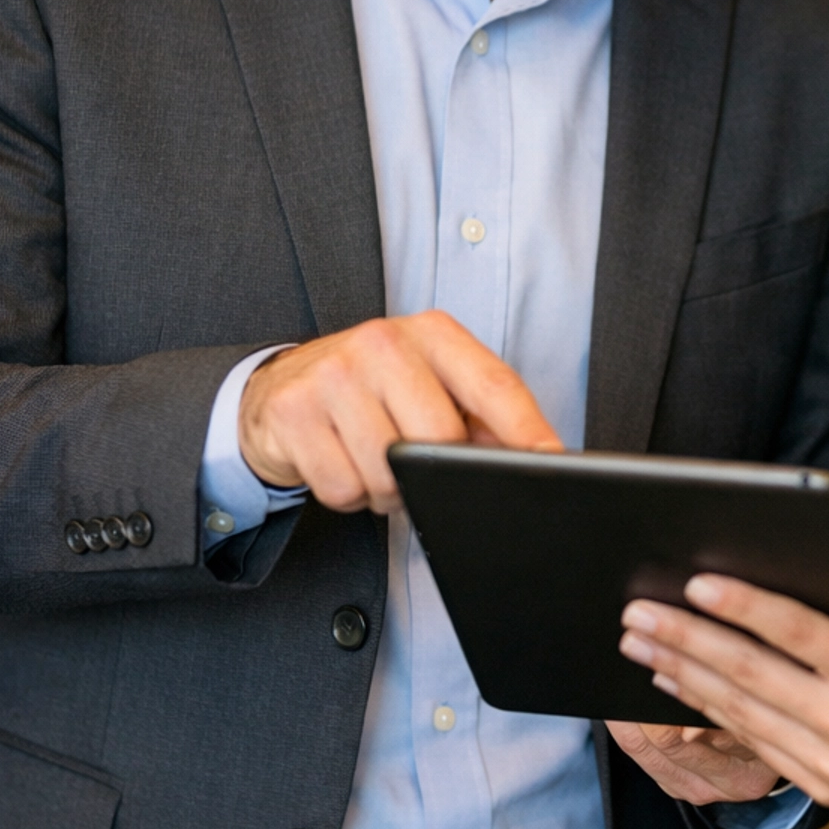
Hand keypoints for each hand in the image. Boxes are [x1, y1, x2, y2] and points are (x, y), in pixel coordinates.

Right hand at [239, 309, 560, 511]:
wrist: (278, 388)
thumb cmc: (372, 391)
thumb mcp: (429, 384)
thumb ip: (482, 416)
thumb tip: (536, 458)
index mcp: (432, 333)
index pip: (493, 384)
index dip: (526, 428)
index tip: (551, 461)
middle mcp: (383, 341)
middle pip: (440, 438)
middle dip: (436, 474)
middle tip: (420, 472)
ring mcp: (334, 374)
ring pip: (388, 473)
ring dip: (388, 491)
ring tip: (375, 464)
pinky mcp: (294, 411)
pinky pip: (343, 487)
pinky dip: (348, 495)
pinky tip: (340, 463)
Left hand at [619, 560, 828, 816]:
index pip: (797, 633)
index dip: (743, 606)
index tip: (696, 582)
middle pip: (751, 673)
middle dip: (687, 639)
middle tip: (637, 612)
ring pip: (740, 711)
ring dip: (682, 674)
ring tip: (639, 643)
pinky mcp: (818, 785)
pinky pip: (751, 741)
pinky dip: (706, 710)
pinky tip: (674, 683)